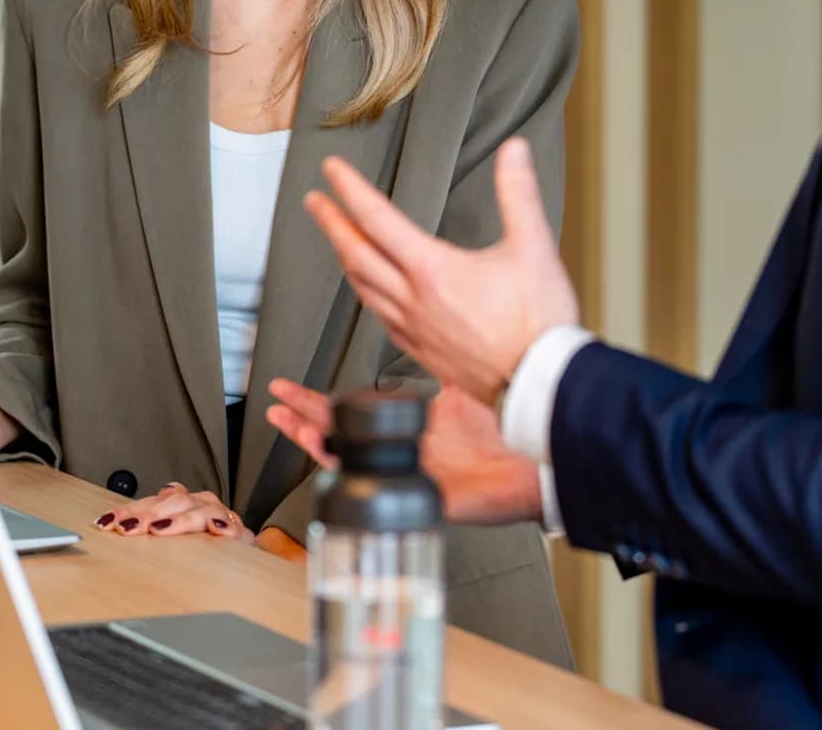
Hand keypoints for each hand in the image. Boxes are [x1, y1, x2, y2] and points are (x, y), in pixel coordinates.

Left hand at [95, 483, 252, 542]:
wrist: (242, 558)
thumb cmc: (203, 543)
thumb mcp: (174, 532)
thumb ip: (148, 524)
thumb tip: (112, 522)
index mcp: (182, 502)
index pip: (152, 501)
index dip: (129, 510)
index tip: (107, 522)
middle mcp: (201, 504)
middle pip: (175, 501)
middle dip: (149, 514)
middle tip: (128, 527)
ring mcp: (222, 517)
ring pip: (201, 511)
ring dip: (180, 520)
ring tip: (160, 529)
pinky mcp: (240, 536)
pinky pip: (234, 530)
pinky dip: (225, 529)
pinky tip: (216, 531)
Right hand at [267, 379, 544, 526]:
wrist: (544, 459)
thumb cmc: (514, 428)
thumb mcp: (465, 385)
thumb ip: (442, 363)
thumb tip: (426, 324)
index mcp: (414, 428)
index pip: (358, 414)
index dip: (322, 403)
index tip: (294, 389)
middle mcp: (407, 453)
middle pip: (342, 437)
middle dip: (305, 418)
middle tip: (277, 403)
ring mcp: (412, 475)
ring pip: (352, 464)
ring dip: (317, 443)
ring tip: (288, 424)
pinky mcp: (426, 497)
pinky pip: (382, 492)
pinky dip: (354, 477)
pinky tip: (332, 458)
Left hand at [303, 137, 579, 402]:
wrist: (542, 384)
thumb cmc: (539, 322)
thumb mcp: (533, 247)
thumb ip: (518, 193)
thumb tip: (514, 151)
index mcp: (433, 270)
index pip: (377, 219)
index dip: (349, 190)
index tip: (331, 170)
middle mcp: (414, 300)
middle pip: (356, 254)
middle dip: (331, 224)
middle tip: (314, 202)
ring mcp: (415, 330)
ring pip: (363, 290)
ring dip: (345, 260)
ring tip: (337, 242)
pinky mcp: (423, 353)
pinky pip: (381, 320)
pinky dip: (368, 298)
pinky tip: (372, 296)